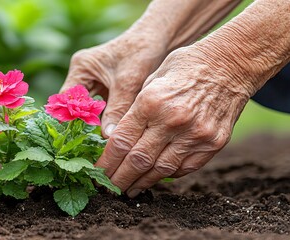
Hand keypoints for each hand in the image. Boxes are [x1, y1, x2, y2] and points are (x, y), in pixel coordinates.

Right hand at [61, 33, 167, 136]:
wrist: (159, 39)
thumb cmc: (141, 52)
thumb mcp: (128, 83)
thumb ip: (117, 109)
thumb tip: (108, 137)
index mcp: (81, 68)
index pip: (67, 99)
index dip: (71, 119)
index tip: (78, 138)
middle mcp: (83, 75)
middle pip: (76, 106)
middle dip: (83, 124)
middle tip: (88, 145)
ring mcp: (94, 83)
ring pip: (89, 110)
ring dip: (95, 123)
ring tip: (99, 143)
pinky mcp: (106, 89)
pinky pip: (101, 109)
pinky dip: (105, 119)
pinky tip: (110, 133)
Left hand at [95, 46, 249, 197]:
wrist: (230, 64)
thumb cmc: (184, 66)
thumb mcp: (151, 79)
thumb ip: (135, 111)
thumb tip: (116, 139)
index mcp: (151, 102)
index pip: (121, 142)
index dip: (106, 163)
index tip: (97, 173)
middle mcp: (172, 121)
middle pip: (138, 161)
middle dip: (119, 179)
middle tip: (108, 189)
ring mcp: (196, 134)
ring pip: (161, 170)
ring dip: (141, 183)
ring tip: (128, 190)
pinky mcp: (214, 143)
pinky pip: (185, 168)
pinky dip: (167, 175)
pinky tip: (154, 177)